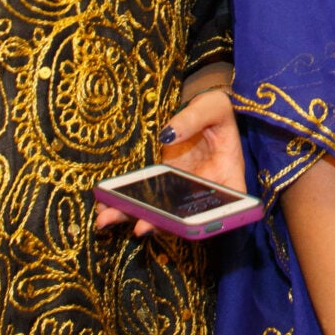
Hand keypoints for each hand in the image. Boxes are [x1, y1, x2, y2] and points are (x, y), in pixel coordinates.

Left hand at [95, 87, 244, 236]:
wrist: (200, 110)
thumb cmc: (215, 108)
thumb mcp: (213, 107)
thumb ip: (193, 119)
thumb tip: (167, 134)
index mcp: (228, 177)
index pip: (230, 208)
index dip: (212, 222)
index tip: (191, 226)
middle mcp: (204, 193)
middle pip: (185, 219)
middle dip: (160, 225)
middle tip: (140, 228)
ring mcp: (181, 191)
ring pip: (159, 213)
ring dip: (134, 217)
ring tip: (107, 220)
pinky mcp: (162, 184)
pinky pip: (145, 198)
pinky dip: (125, 203)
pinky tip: (104, 204)